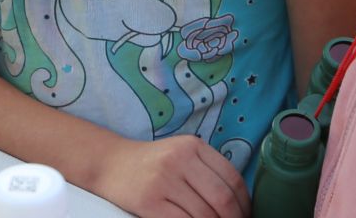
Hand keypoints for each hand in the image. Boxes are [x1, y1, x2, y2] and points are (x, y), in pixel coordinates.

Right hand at [89, 135, 250, 217]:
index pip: (232, 179)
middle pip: (222, 199)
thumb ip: (207, 170)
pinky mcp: (149, 201)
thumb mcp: (181, 154)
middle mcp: (179, 159)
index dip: (245, 204)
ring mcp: (163, 180)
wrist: (109, 163)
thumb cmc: (151, 164)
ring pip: (204, 215)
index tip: (246, 216)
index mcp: (193, 146)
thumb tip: (238, 204)